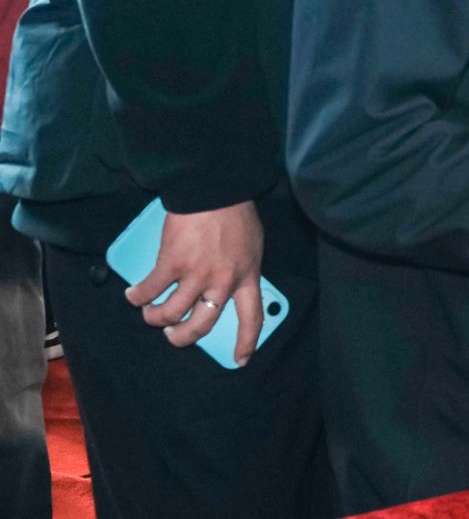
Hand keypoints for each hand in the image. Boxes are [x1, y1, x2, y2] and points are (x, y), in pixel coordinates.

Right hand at [125, 201, 264, 365]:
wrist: (215, 190)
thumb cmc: (235, 213)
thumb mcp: (251, 245)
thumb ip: (240, 269)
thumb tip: (226, 287)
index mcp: (248, 277)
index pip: (252, 318)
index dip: (246, 342)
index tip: (241, 360)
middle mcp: (223, 282)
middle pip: (202, 325)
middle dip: (184, 337)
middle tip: (173, 334)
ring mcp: (196, 275)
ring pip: (170, 313)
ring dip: (155, 317)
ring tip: (149, 313)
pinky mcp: (171, 264)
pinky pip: (149, 291)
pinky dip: (138, 296)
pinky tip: (134, 294)